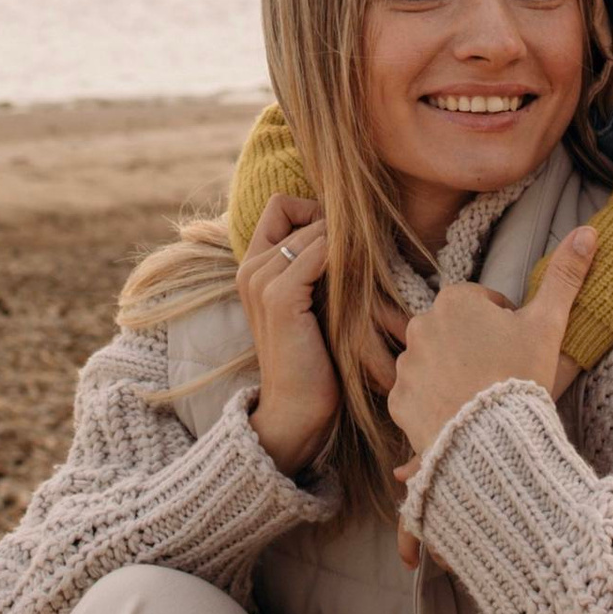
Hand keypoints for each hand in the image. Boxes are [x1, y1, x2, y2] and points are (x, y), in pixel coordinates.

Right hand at [237, 190, 339, 475]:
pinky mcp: (279, 298)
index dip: (315, 213)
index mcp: (253, 266)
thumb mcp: (313, 302)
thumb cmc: (314, 358)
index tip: (340, 246)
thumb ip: (317, 265)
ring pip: (315, 230)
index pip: (281, 204)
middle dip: (337, 231)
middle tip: (362, 265)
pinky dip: (344, 260)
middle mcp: (250, 267)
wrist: (297, 410)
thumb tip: (352, 229)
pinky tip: (356, 290)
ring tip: (361, 282)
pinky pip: (320, 251)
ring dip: (345, 248)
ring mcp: (261, 281)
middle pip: (301, 212)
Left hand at [388, 225, 600, 485]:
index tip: (519, 351)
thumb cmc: (521, 375)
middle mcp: (421, 325)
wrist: (493, 439)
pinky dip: (435, 404)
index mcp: (455, 299)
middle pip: (457, 332)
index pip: (484, 305)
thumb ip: (565, 275)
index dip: (508, 327)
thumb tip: (589, 230)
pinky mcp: (398, 400)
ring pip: (435, 362)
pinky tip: (460, 416)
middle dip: (476, 348)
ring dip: (453, 374)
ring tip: (482, 398)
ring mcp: (405, 364)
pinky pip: (417, 396)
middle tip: (503, 375)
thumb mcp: (549, 323)